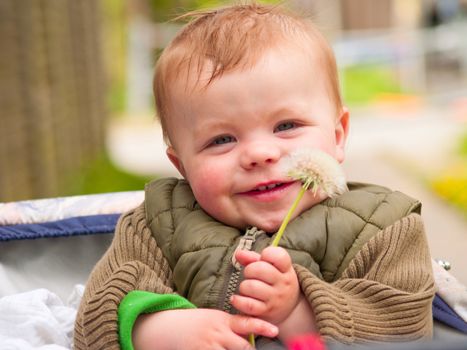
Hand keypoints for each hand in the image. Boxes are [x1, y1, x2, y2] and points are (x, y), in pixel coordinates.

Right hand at [132, 308, 277, 349]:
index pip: (246, 322)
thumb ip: (232, 326)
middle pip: (243, 346)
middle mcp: (217, 333)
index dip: (261, 326)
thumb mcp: (215, 319)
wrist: (168, 327)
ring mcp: (208, 346)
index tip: (275, 329)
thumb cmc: (197, 324)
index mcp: (222, 320)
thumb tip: (253, 333)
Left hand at [230, 246, 299, 324]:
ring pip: (251, 286)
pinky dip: (238, 301)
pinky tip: (236, 298)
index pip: (278, 255)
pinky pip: (248, 305)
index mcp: (286, 270)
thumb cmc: (275, 283)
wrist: (289, 310)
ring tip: (247, 288)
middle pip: (260, 269)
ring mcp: (275, 299)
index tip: (264, 259)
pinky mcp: (266, 311)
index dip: (267, 254)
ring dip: (244, 286)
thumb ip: (253, 258)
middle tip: (250, 275)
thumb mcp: (272, 268)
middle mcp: (283, 284)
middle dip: (249, 270)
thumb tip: (238, 253)